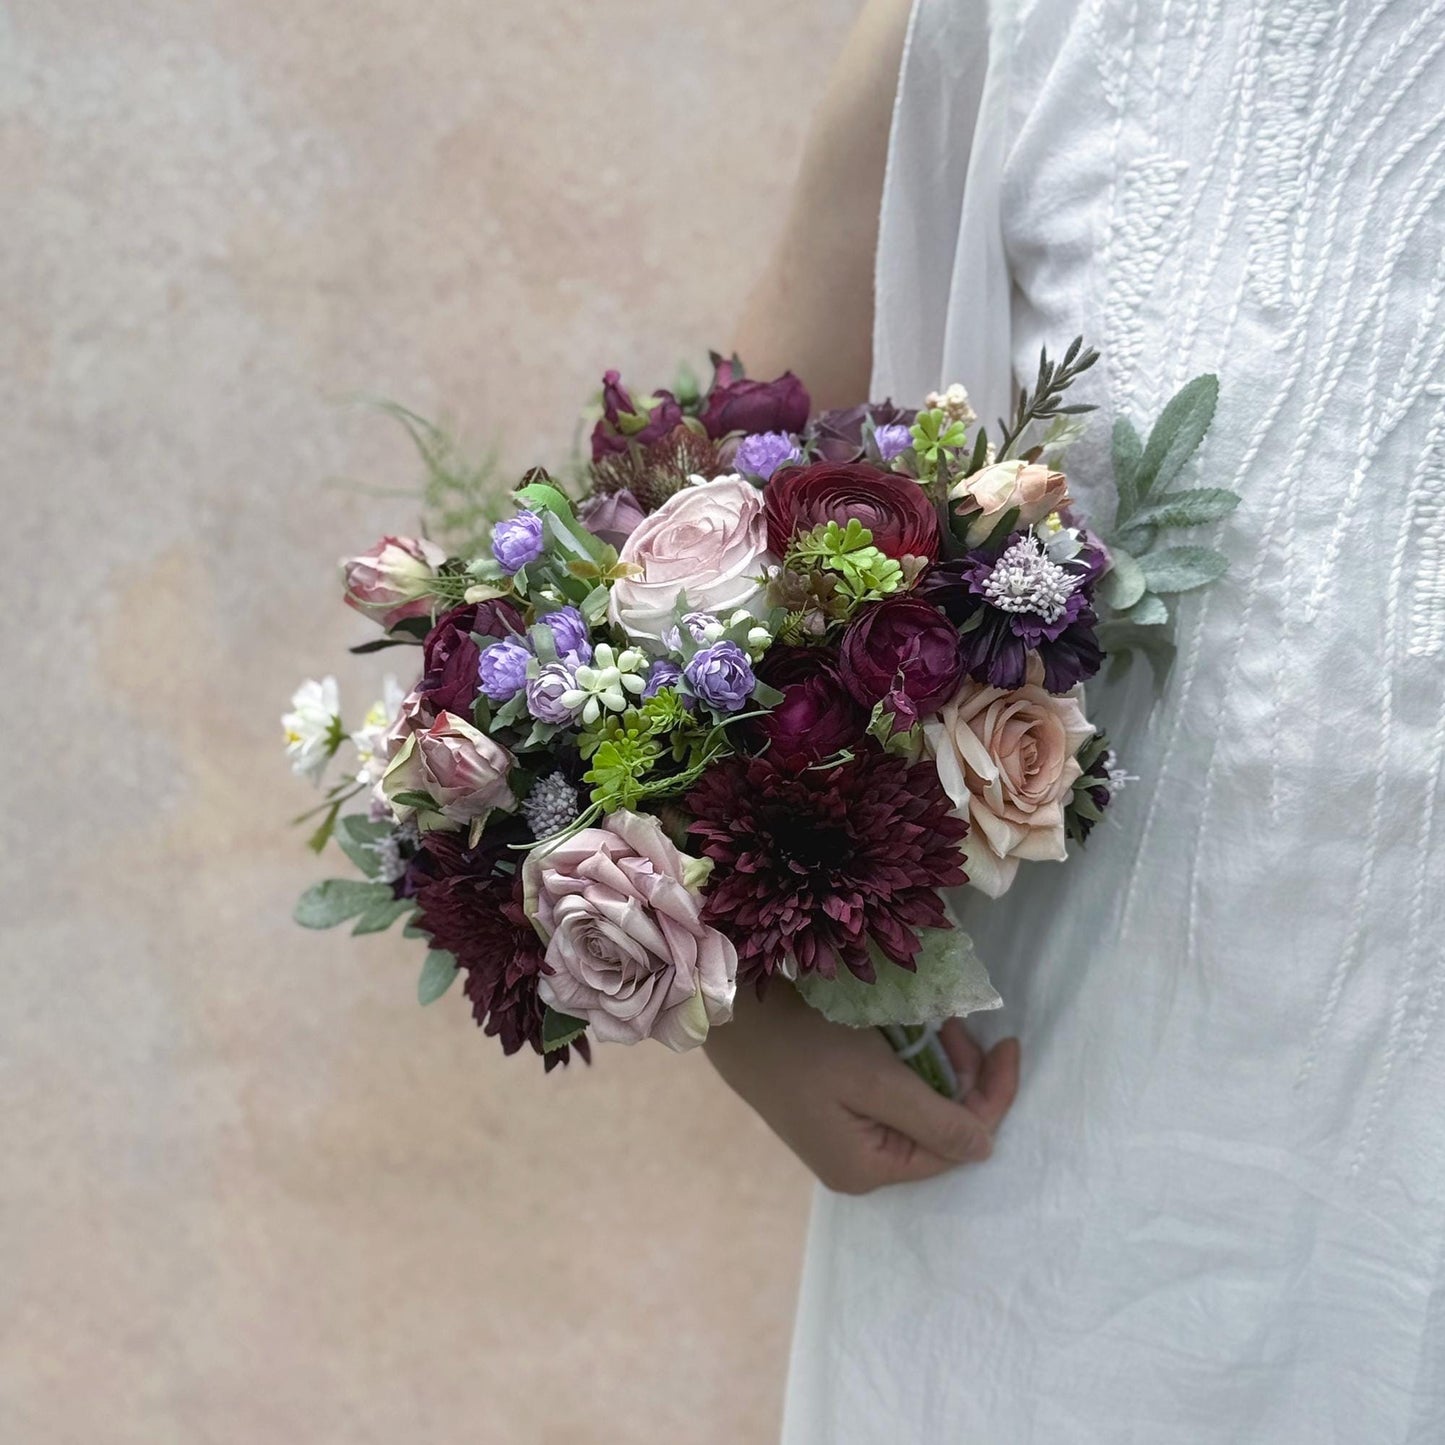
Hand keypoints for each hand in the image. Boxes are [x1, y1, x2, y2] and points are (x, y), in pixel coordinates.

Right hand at [704, 984, 1020, 1194]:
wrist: (725, 1008)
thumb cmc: (800, 1044)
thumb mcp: (876, 1080)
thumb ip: (937, 1120)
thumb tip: (986, 1150)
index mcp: (869, 1169)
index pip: (958, 1143)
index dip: (991, 1095)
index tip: (1010, 1043)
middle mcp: (857, 1163)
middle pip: (938, 1126)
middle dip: (959, 1074)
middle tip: (957, 1025)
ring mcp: (840, 1135)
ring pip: (915, 1104)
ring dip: (932, 1061)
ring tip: (929, 1020)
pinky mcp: (828, 1106)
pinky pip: (886, 1091)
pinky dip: (903, 1059)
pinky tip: (899, 1028)